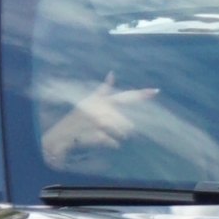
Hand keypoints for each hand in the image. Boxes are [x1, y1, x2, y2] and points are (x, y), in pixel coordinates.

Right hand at [41, 73, 156, 165]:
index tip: (156, 91)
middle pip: (129, 123)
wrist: (62, 136)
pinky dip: (110, 144)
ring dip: (118, 137)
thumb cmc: (76, 119)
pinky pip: (115, 143)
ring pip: (124, 133)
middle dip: (124, 129)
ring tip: (103, 134)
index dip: (141, 94)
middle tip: (109, 129)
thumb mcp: (88, 100)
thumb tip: (112, 73)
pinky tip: (99, 141)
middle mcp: (104, 110)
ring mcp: (102, 123)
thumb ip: (103, 89)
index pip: (126, 96)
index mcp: (103, 101)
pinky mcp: (100, 136)